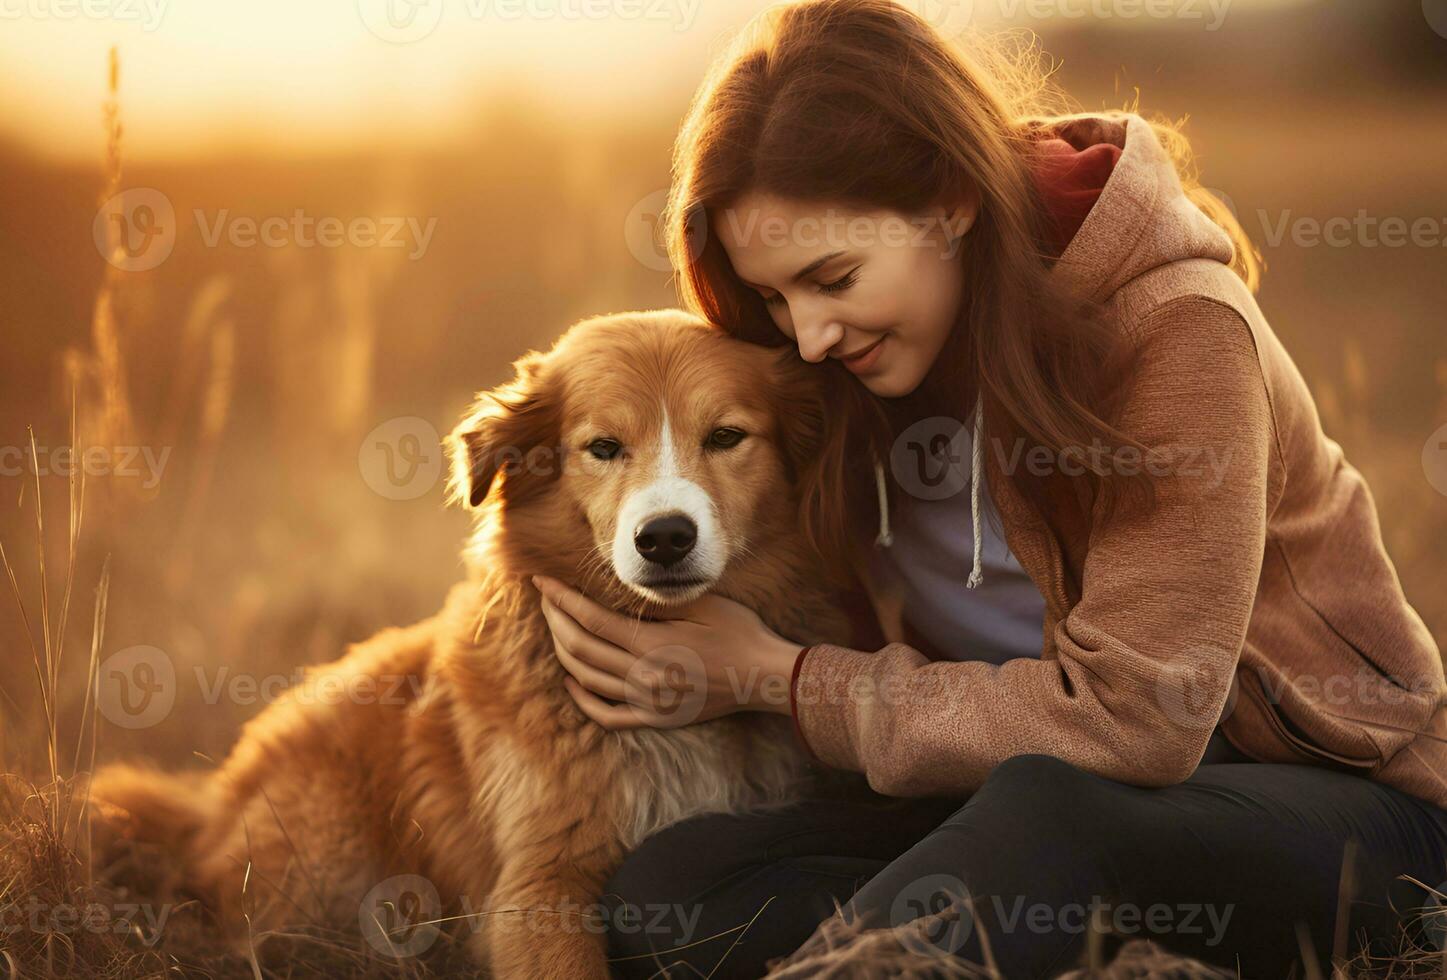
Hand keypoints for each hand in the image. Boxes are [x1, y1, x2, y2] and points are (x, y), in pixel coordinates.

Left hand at [533, 574, 803, 729]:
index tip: (541, 582)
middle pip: (579, 647)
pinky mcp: (654, 718)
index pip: (589, 619)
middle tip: (545, 599)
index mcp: (650, 645)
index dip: (560, 599)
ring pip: (586, 679)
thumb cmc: (738, 634)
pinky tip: (573, 681)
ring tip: (555, 630)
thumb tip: (620, 590)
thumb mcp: (702, 605)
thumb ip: (657, 602)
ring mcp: (646, 702)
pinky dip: (582, 698)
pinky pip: (606, 714)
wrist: (763, 677)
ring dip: (563, 652)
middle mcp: (642, 676)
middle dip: (555, 620)